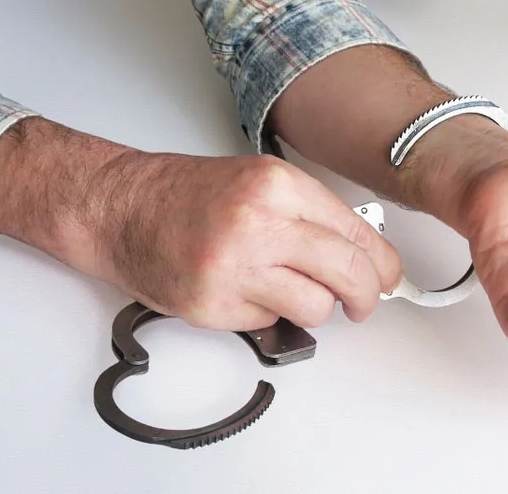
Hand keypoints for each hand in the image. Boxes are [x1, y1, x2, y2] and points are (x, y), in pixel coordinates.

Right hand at [89, 151, 402, 329]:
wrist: (120, 208)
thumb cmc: (186, 195)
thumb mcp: (259, 183)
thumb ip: (311, 214)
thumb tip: (363, 252)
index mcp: (278, 186)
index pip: (357, 234)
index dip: (383, 265)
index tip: (388, 277)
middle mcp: (259, 224)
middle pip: (348, 273)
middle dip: (367, 296)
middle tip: (364, 303)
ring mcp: (235, 268)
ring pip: (316, 308)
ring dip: (312, 308)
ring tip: (286, 291)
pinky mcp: (213, 305)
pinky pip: (270, 323)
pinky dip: (266, 314)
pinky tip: (242, 290)